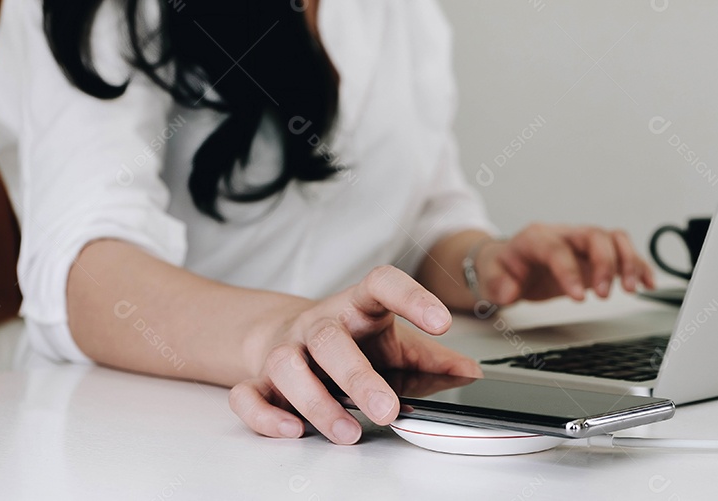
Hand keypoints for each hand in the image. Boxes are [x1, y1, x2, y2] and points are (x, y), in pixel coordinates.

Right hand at [229, 266, 480, 444]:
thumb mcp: (395, 343)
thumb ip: (431, 359)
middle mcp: (318, 324)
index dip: (411, 297)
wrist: (283, 334)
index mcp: (357, 307)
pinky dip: (266, 415)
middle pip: (330, 340)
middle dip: (358, 377)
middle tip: (388, 410)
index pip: (381, 284)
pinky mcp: (258, 379)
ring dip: (316, 403)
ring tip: (349, 432)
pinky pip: (247, 395)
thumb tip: (470, 373)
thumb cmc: (349, 340)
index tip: (441, 321)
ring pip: (286, 367)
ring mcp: (285, 350)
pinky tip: (293, 430)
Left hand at [477, 224, 655, 304]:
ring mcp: (582, 244)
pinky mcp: (596, 256)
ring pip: (614, 239)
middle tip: (605, 295)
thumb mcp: (490, 277)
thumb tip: (510, 291)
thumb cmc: (503, 268)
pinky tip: (648, 284)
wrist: (509, 263)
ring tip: (633, 289)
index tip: (579, 297)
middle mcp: (564, 235)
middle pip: (594, 236)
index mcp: (536, 237)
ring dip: (628, 262)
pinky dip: (638, 266)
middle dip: (605, 264)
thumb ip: (497, 283)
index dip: (570, 270)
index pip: (558, 248)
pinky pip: (623, 253)